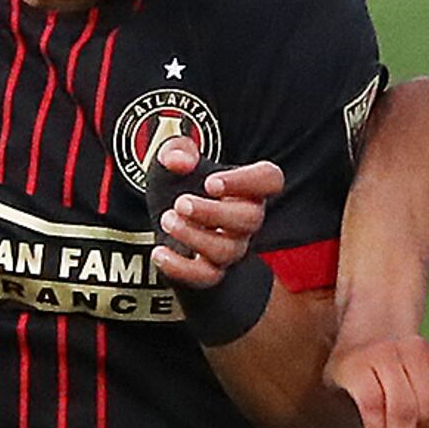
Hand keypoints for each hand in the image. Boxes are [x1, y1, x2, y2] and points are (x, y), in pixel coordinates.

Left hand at [154, 160, 279, 288]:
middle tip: (180, 203)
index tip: (211, 183)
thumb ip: (176, 151)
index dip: (247, 181)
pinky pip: (206, 277)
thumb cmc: (180, 184)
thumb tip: (177, 161)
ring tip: (167, 219)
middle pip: (251, 220)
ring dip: (194, 236)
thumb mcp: (174, 158)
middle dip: (213, 212)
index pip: (269, 180)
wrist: (166, 217)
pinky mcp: (210, 270)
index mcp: (245, 186)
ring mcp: (230, 246)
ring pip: (227, 250)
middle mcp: (245, 219)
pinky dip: (181, 268)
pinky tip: (159, 253)